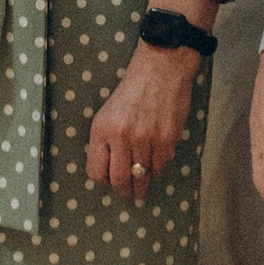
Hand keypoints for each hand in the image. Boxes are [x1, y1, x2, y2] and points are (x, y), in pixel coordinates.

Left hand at [87, 42, 203, 202]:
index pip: (97, 171)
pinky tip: (156, 170)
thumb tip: (108, 170)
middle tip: (128, 194)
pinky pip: (161, 167)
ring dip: (143, 186)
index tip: (109, 182)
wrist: (160, 69)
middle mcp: (121, 137)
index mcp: (102, 130)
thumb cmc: (132, 90)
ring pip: (142, 177)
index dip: (103, 181)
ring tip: (143, 189)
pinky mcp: (166, 139)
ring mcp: (145, 139)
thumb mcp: (107, 112)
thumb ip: (105, 141)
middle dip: (124, 191)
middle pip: (120, 181)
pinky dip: (158, 172)